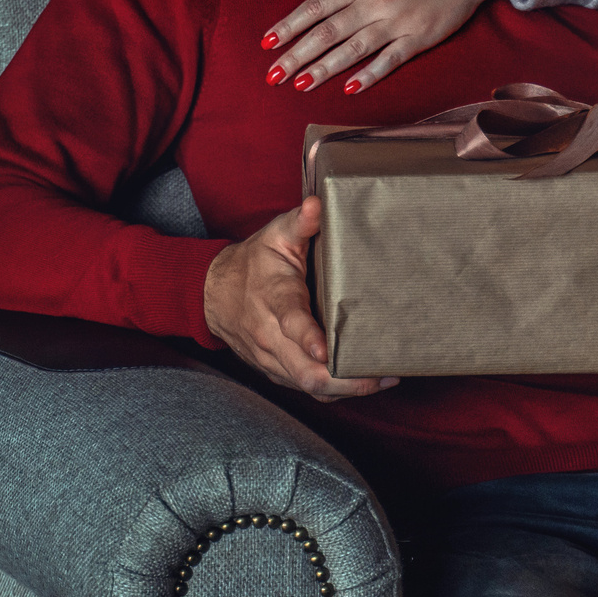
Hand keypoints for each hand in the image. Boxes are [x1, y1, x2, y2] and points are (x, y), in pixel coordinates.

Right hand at [203, 196, 396, 399]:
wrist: (213, 294)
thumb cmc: (253, 263)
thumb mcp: (274, 235)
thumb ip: (299, 222)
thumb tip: (318, 205)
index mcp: (274, 298)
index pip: (290, 322)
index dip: (309, 338)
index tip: (325, 349)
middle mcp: (271, 335)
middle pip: (306, 370)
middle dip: (345, 379)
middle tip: (382, 373)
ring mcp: (273, 358)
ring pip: (309, 386)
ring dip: (347, 389)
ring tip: (383, 379)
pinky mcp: (277, 371)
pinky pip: (307, 389)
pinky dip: (335, 391)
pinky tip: (363, 384)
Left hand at [261, 0, 528, 93]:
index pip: (316, 6)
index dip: (289, 25)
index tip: (266, 42)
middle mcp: (375, 1)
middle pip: (328, 32)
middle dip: (297, 55)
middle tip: (272, 75)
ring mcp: (398, 22)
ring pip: (353, 50)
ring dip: (324, 69)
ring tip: (299, 84)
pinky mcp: (420, 39)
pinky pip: (390, 60)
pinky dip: (370, 74)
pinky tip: (350, 88)